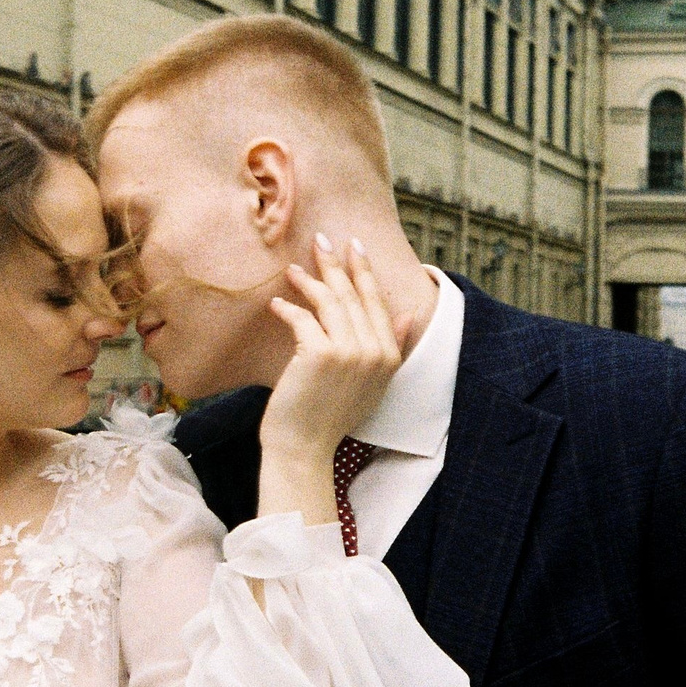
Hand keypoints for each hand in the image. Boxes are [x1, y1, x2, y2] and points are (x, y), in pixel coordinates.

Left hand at [257, 237, 413, 521]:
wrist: (304, 447)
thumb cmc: (331, 416)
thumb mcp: (372, 383)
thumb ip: (391, 345)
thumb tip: (408, 314)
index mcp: (389, 357)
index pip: (376, 302)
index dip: (364, 271)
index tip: (353, 246)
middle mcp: (374, 351)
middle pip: (353, 295)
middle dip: (336, 264)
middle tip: (320, 239)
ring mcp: (349, 352)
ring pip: (329, 302)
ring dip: (309, 281)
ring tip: (292, 270)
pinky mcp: (320, 353)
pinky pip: (303, 318)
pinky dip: (288, 309)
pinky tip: (276, 305)